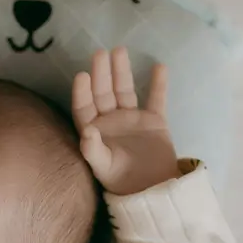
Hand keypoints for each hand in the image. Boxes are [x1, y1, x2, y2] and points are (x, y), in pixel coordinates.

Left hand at [72, 48, 180, 195]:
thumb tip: (87, 130)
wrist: (152, 191)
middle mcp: (111, 122)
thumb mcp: (103, 167)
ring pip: (125, 91)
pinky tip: (159, 67)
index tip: (82, 75)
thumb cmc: (121, 182)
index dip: (82, 92)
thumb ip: (93, 149)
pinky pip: (156, 99)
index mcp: (95, 132)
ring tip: (120, 50)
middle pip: (103, 93)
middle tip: (100, 53)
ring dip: (122, 72)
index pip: (84, 107)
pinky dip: (158, 84)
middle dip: (101, 73)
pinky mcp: (154, 121)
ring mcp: (132, 119)